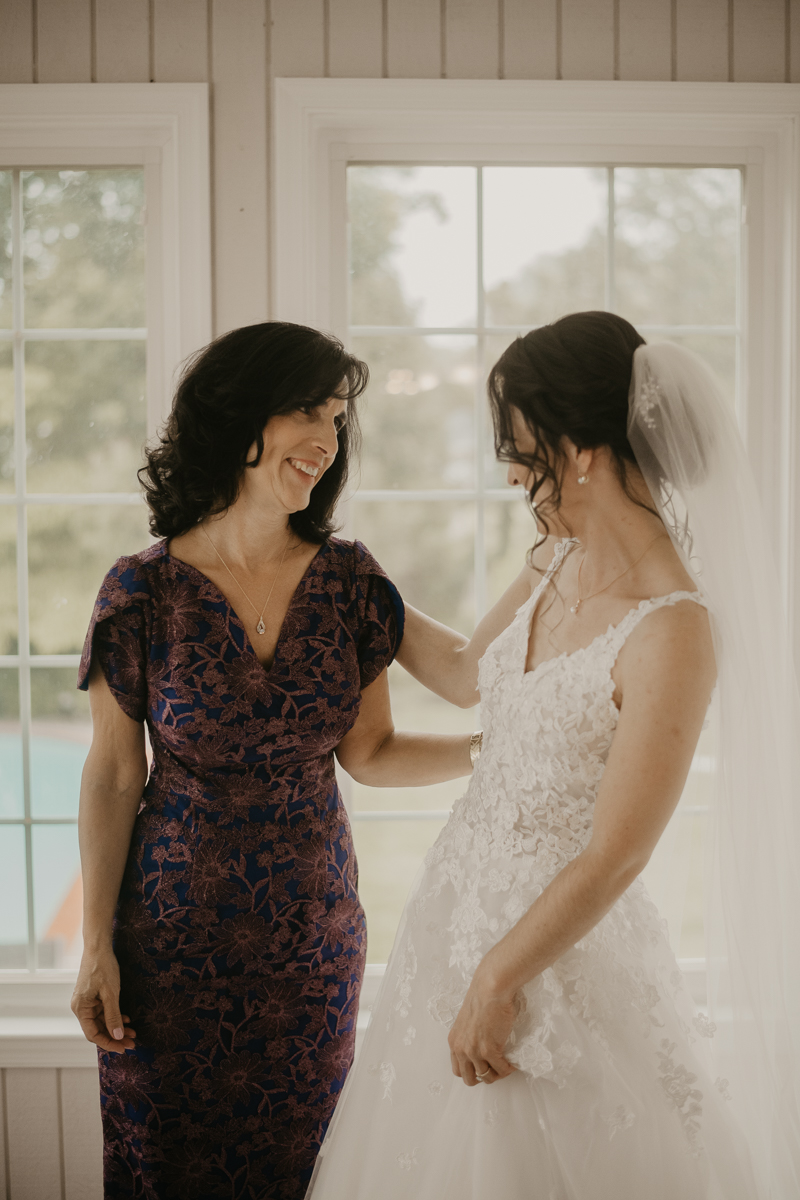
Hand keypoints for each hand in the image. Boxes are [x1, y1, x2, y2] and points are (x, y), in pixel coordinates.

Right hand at [71, 949, 135, 1054]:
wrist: (98, 947)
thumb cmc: (102, 967)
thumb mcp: (111, 993)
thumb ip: (113, 1016)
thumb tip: (117, 1036)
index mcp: (80, 1009)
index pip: (93, 1034)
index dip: (109, 1043)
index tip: (123, 1048)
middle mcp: (81, 1008)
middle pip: (98, 1029)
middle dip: (116, 1036)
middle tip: (133, 1043)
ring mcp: (87, 1002)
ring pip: (102, 1021)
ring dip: (117, 1027)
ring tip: (134, 1032)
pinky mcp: (93, 997)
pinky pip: (103, 1012)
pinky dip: (115, 1016)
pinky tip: (127, 1019)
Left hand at [448, 970, 516, 1085]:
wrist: (490, 989)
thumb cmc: (482, 998)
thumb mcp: (467, 1021)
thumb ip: (469, 1037)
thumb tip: (481, 1049)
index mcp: (454, 1042)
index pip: (458, 1070)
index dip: (472, 1071)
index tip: (484, 1066)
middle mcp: (460, 1049)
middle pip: (469, 1079)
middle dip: (483, 1077)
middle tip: (495, 1068)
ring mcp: (473, 1051)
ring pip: (486, 1077)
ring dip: (498, 1074)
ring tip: (506, 1065)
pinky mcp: (488, 1050)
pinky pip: (501, 1070)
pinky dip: (509, 1069)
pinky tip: (513, 1062)